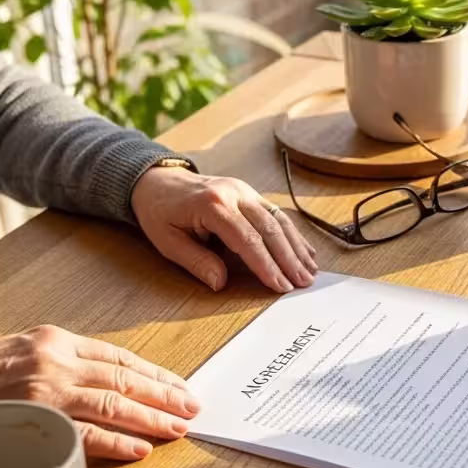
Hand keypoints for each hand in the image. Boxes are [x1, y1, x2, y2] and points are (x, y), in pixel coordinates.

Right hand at [0, 325, 198, 460]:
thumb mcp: (21, 355)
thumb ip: (61, 365)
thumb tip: (105, 385)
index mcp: (55, 340)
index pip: (119, 357)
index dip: (155, 373)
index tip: (180, 387)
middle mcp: (55, 359)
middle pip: (124, 378)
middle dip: (165, 395)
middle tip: (194, 408)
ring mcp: (44, 388)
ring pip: (114, 403)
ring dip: (152, 418)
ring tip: (179, 429)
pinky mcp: (32, 418)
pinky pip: (85, 432)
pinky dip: (117, 441)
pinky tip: (140, 447)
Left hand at [131, 168, 316, 293]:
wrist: (157, 181)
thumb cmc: (161, 213)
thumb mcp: (168, 242)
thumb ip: (196, 262)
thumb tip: (221, 283)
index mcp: (212, 204)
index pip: (247, 239)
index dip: (266, 265)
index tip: (280, 286)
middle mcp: (234, 193)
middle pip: (269, 229)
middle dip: (288, 259)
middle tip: (303, 283)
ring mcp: (245, 190)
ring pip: (278, 220)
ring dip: (296, 248)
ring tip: (310, 272)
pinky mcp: (250, 194)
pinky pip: (276, 214)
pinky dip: (293, 235)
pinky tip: (305, 252)